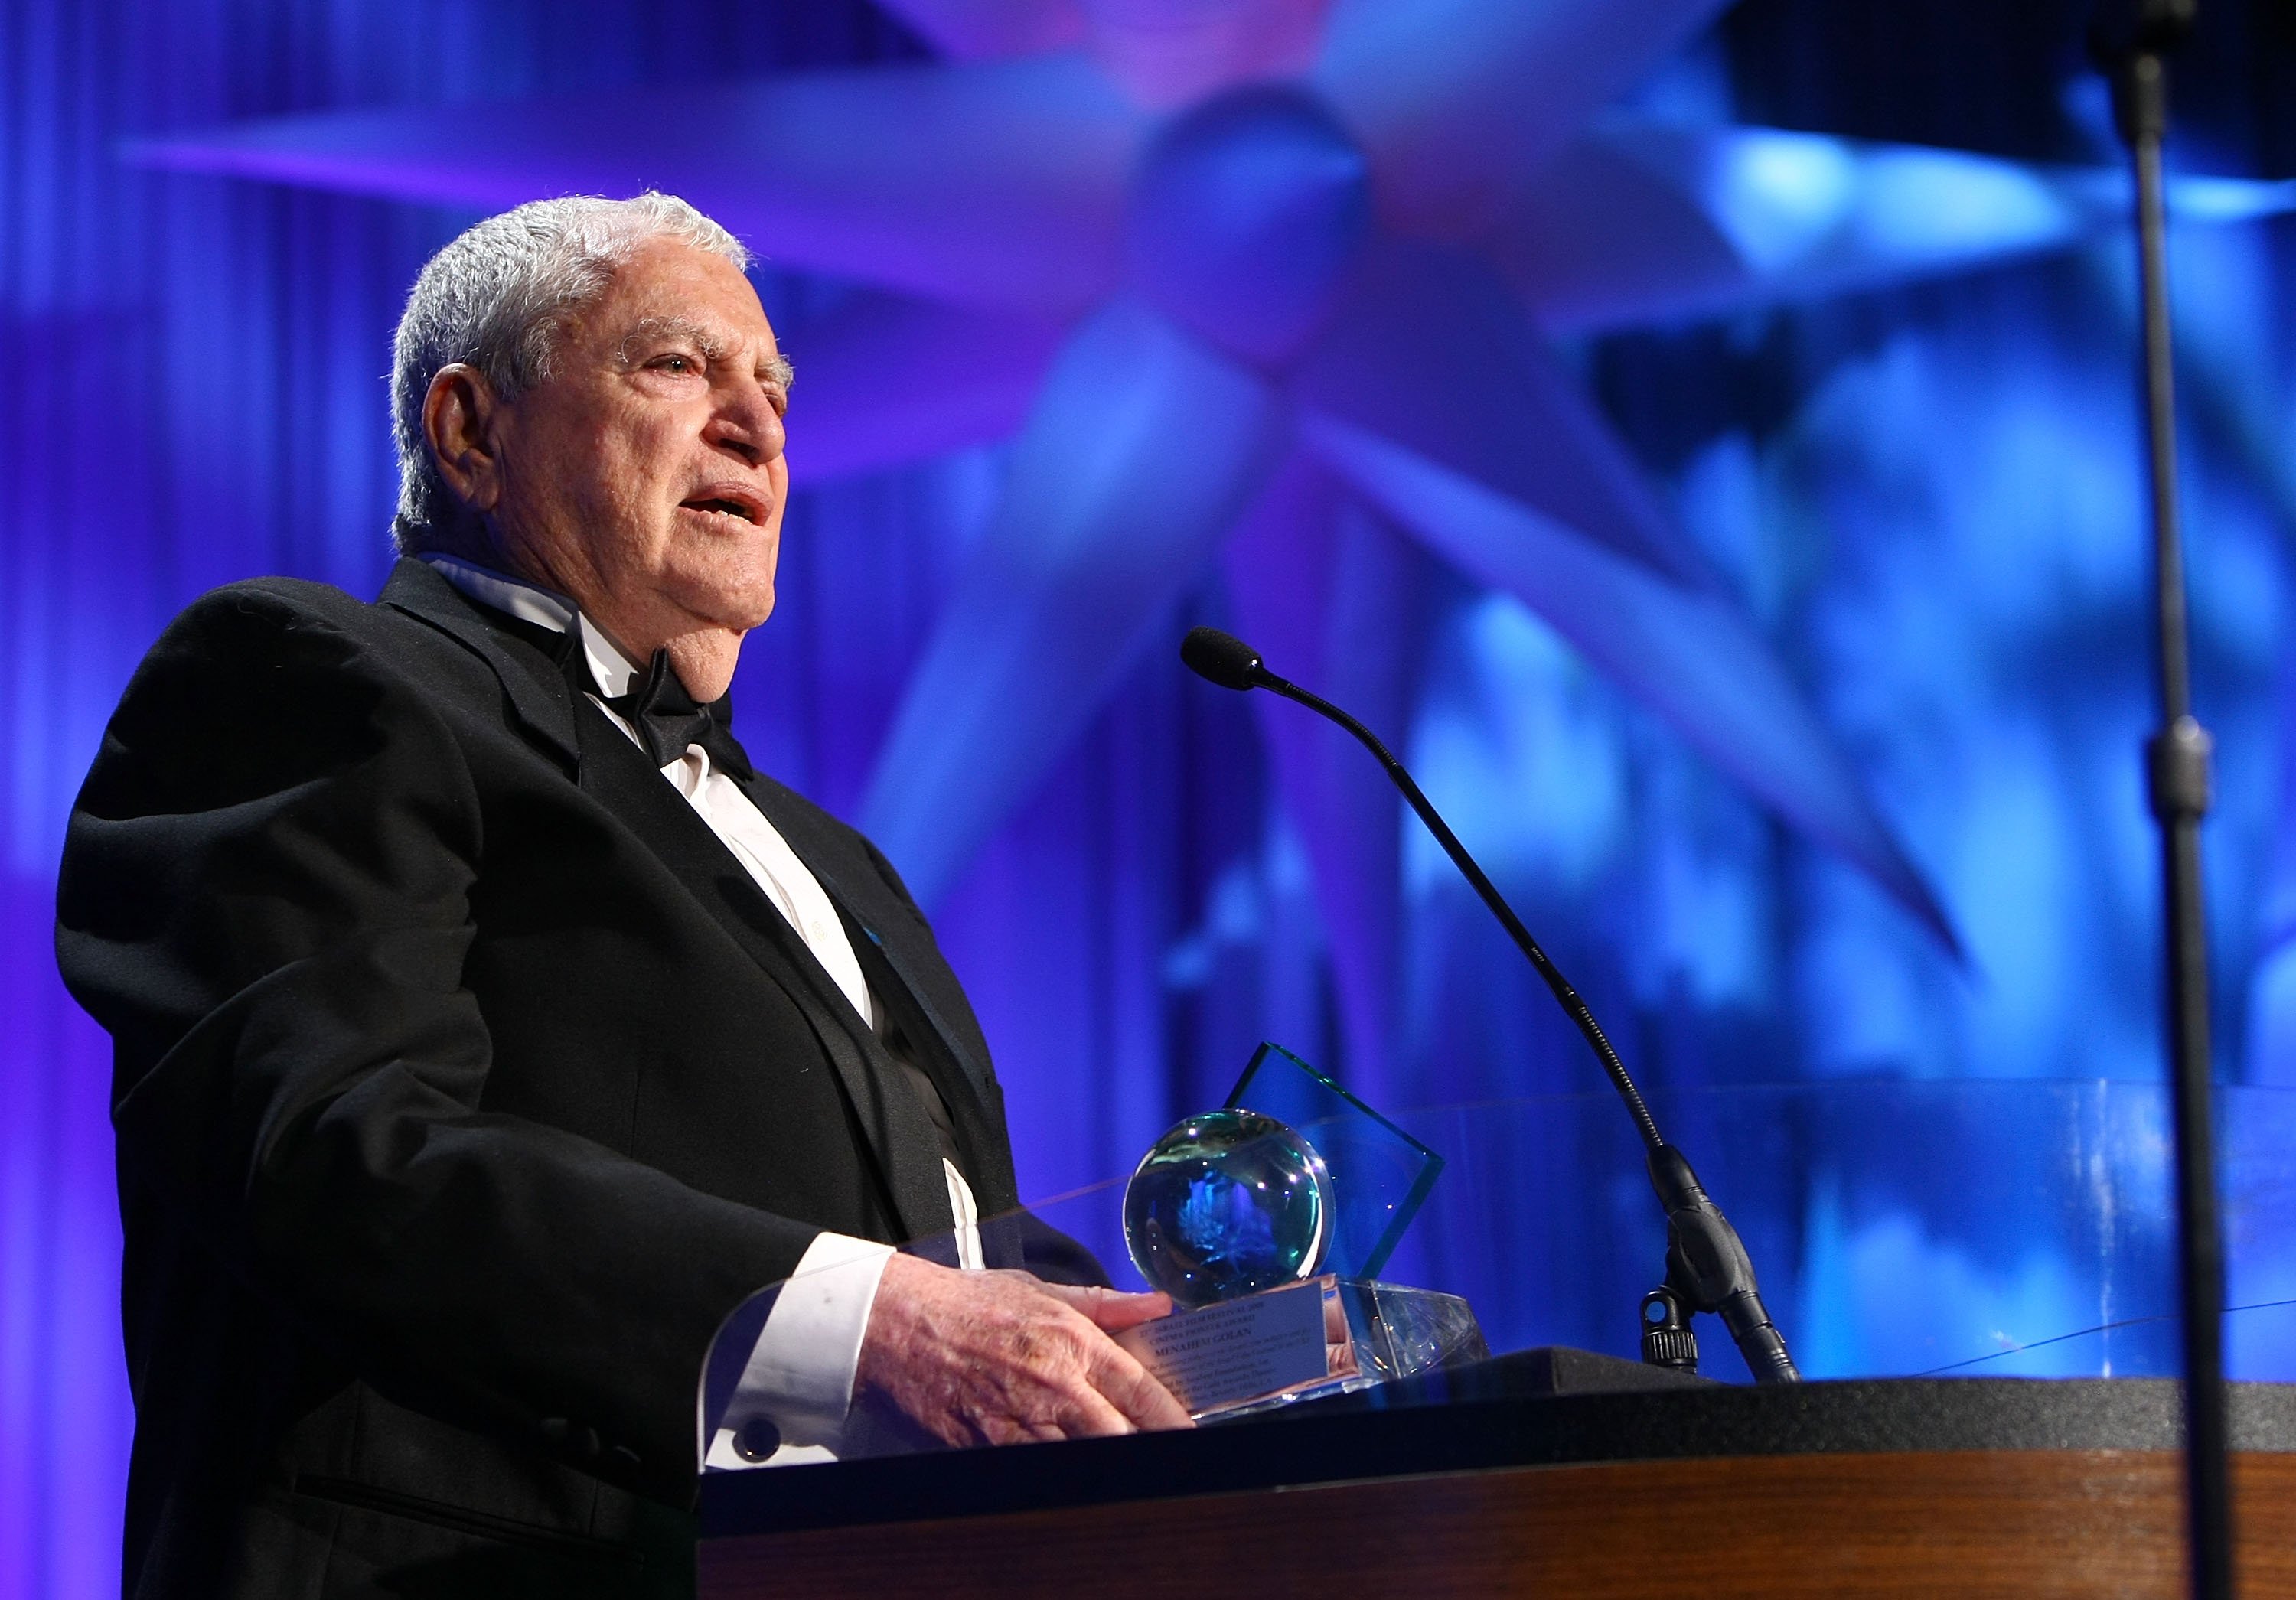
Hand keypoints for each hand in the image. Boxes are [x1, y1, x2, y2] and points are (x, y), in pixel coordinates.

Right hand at [855, 1255, 1193, 1446]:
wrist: (896, 1324)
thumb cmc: (968, 1304)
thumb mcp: (1040, 1291)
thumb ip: (1106, 1305)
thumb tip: (1158, 1305)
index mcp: (1072, 1341)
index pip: (1142, 1390)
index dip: (1174, 1420)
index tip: (1192, 1432)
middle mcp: (1054, 1385)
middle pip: (1122, 1436)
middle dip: (1145, 1447)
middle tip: (1165, 1454)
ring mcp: (1021, 1421)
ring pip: (1084, 1459)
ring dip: (1103, 1459)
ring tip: (1122, 1463)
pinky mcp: (988, 1447)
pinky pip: (1036, 1470)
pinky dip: (1056, 1471)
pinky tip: (1064, 1464)